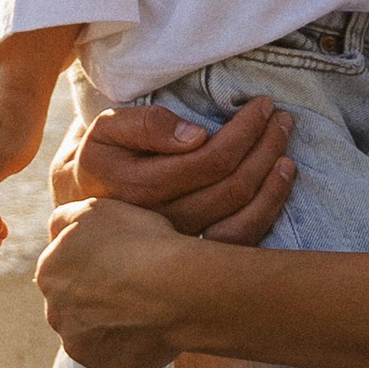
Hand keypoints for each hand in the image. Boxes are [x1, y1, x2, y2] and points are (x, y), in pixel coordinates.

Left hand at [38, 192, 224, 367]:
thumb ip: (64, 219)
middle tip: (135, 284)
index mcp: (49, 273)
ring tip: (148, 307)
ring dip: (113, 324)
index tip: (123, 258)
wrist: (177, 289)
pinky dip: (133, 348)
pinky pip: (119, 359)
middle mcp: (55, 314)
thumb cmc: (140, 243)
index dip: (96, 261)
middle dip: (98, 297)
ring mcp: (80, 348)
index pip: (66, 267)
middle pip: (76, 304)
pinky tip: (154, 329)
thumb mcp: (95, 209)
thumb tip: (54, 230)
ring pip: (94, 334)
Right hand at [58, 95, 298, 245]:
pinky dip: (268, 210)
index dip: (242, 132)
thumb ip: (145, 125)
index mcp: (134, 189)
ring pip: (240, 221)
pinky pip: (240, 244)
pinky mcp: (191, 262)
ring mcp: (176, 249)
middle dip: (264, 148)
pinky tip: (282, 179)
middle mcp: (157, 226)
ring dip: (273, 181)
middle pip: (229, 189)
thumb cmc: (102, 156)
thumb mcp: (107, 129)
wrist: (83, 204)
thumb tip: (195, 137)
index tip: (261, 105)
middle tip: (281, 118)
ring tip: (286, 146)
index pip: (206, 162)